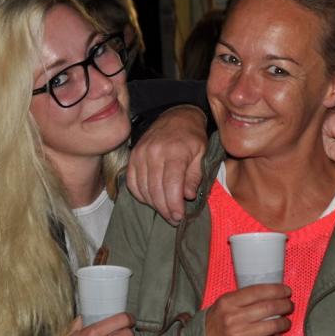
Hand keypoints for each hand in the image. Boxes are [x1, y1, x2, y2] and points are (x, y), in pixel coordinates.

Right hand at [127, 105, 206, 224]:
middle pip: (155, 190)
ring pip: (142, 188)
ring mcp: (141, 154)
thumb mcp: (202, 154)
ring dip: (153, 205)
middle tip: (173, 219)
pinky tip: (151, 200)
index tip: (179, 217)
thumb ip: (195, 175)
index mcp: (175, 152)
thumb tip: (187, 196)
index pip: (171, 185)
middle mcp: (154, 152)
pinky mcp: (133, 156)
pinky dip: (140, 195)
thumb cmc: (192, 137)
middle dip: (165, 209)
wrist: (176, 116)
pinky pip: (132, 182)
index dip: (174, 205)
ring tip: (165, 212)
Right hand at [205, 284, 292, 335]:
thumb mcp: (223, 304)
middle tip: (289, 306)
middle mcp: (233, 317)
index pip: (258, 291)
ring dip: (284, 323)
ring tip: (286, 322)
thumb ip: (242, 298)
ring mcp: (239, 335)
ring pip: (272, 326)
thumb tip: (270, 294)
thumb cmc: (217, 323)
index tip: (286, 291)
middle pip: (268, 308)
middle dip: (284, 305)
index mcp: (228, 302)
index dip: (276, 290)